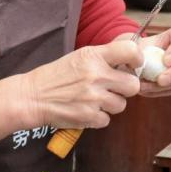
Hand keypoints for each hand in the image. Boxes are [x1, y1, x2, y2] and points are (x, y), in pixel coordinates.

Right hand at [18, 41, 142, 129]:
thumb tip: (130, 61)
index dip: (137, 59)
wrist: (32, 97)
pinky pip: (107, 120)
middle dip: (125, 88)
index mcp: (93, 56)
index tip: (133, 65)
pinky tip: (85, 110)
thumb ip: (104, 58)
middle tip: (113, 87)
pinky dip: (98, 118)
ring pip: (121, 105)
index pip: (130, 51)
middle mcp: (96, 75)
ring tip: (94, 100)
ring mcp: (93, 98)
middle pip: (133, 85)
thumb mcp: (79, 57)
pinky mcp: (89, 117)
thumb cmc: (56, 76)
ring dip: (111, 104)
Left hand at [135, 25, 170, 96]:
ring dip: (166, 86)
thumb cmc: (145, 48)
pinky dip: (163, 91)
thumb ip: (141, 50)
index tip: (166, 61)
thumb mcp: (142, 44)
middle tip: (160, 80)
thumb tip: (137, 62)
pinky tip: (148, 90)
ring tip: (146, 87)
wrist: (145, 59)